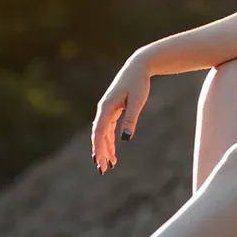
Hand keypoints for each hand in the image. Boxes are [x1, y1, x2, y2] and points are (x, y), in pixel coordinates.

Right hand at [91, 53, 151, 172]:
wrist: (139, 66)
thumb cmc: (138, 82)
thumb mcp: (137, 101)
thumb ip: (131, 119)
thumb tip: (125, 138)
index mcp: (106, 107)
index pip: (99, 132)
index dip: (98, 148)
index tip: (99, 161)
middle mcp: (103, 109)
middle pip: (98, 135)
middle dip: (100, 153)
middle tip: (102, 170)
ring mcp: (107, 109)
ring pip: (103, 133)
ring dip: (105, 149)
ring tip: (109, 165)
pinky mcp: (113, 109)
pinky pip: (108, 129)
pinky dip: (110, 141)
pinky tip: (113, 152)